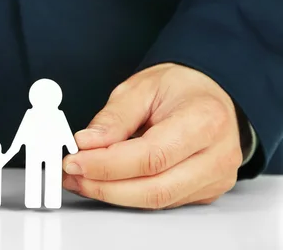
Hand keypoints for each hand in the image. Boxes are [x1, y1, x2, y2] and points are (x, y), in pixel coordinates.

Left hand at [62, 63, 243, 208]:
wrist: (210, 93)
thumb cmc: (180, 86)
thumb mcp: (140, 87)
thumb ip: (113, 118)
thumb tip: (86, 144)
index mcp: (204, 120)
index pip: (151, 156)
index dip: (107, 164)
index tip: (74, 161)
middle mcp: (216, 155)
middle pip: (155, 188)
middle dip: (104, 186)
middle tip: (71, 175)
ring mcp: (214, 178)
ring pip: (157, 201)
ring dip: (112, 193)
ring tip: (81, 178)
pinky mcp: (205, 192)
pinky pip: (162, 201)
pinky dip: (128, 193)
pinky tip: (105, 181)